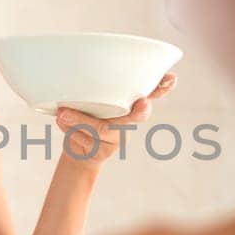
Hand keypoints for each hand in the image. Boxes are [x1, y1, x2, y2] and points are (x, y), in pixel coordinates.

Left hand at [54, 72, 177, 170]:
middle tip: (143, 103)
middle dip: (140, 110)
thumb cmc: (85, 119)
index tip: (171, 79)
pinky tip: (63, 123)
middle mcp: (127, 123)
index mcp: (128, 106)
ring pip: (103, 128)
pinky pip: (87, 140)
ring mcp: (117, 140)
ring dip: (81, 120)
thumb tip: (72, 83)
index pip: (151, 94)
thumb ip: (88, 94)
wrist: (78, 155)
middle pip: (135, 117)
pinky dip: (70, 131)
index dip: (162, 87)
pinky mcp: (103, 153)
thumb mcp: (88, 103)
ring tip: (62, 114)